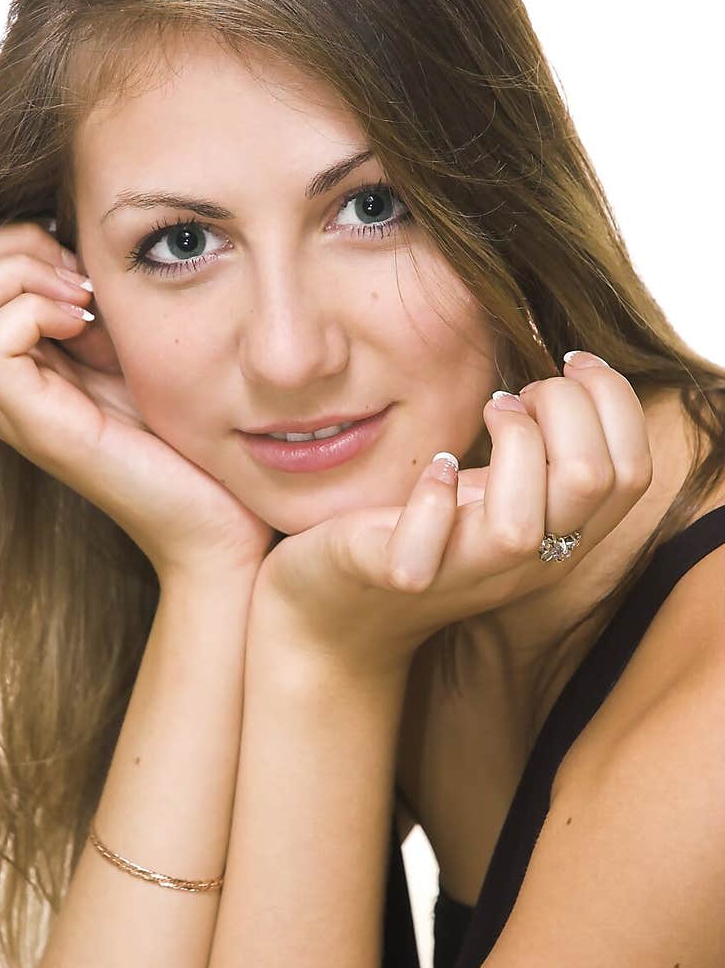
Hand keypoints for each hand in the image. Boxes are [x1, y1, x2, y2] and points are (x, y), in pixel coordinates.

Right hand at [0, 221, 275, 583]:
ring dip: (20, 276)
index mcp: (22, 361)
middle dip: (11, 249)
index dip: (17, 243)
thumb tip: (80, 237)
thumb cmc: (190, 440)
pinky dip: (34, 311)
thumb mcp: (138, 347)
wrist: (219, 522)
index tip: (86, 269)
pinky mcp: (31, 425)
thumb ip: (99, 302)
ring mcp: (9, 406)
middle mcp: (2, 384)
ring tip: (83, 303)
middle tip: (81, 281)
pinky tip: (86, 329)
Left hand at [251, 356, 654, 673]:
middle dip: (565, 406)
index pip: (631, 473)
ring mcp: (461, 574)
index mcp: (563, 538)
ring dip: (510, 445)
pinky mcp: (395, 575)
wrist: (337, 606)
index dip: (614, 400)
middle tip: (518, 391)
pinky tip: (433, 466)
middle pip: (590, 482)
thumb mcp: (502, 489)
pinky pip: (424, 551)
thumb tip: (579, 371)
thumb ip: (548, 451)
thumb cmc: (428, 530)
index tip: (571, 361)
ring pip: (519, 527)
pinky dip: (432, 497)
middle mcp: (526, 564)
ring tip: (487, 414)